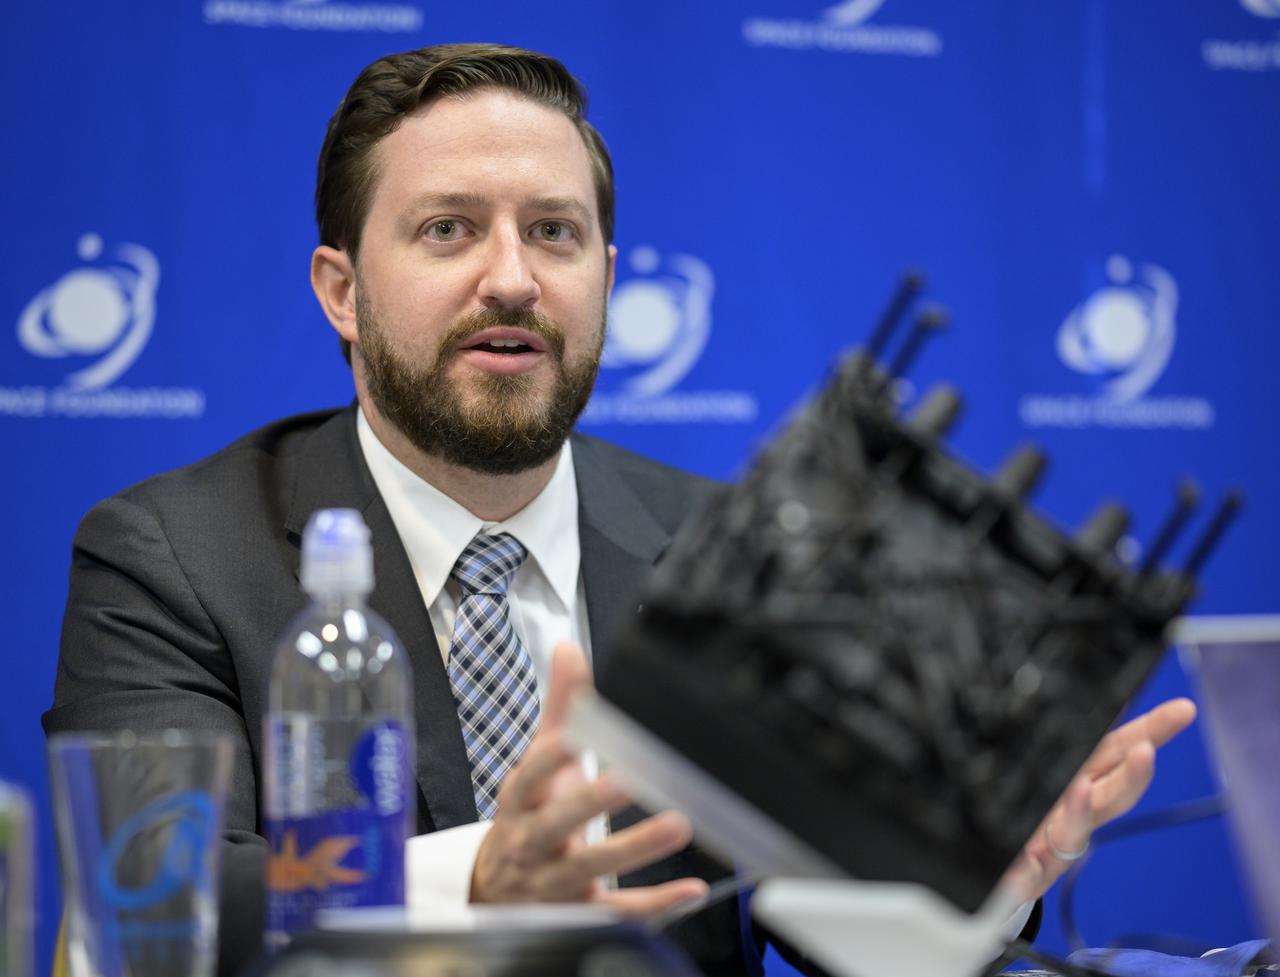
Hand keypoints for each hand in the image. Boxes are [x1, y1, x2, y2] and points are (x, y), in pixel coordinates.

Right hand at [470, 642, 708, 914]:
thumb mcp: (537, 763)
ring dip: (634, 848)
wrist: (495, 891)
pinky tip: (690, 889)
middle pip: (557, 823)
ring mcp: (554, 881)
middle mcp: (533, 841)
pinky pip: (617, 911)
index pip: (530, 775)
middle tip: (627, 780)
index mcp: (523, 798)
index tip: (571, 739)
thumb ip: (561, 707)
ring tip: (677, 825)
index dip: (548, 760)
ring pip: (590, 868)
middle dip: (588, 803)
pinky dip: (655, 904)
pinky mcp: (579, 912)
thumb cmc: (527, 815)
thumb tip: (568, 649)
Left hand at [1003, 697, 1196, 900]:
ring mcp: (1052, 846)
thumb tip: (1103, 696)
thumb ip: (1073, 742)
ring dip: (1079, 810)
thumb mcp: (1048, 768)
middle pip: (1111, 795)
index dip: (1152, 732)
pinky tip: (1029, 858)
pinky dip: (1029, 867)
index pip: (1120, 752)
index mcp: (1082, 783)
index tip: (1183, 710)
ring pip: (1073, 830)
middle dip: (1132, 775)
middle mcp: (1075, 815)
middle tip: (1145, 751)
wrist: (997, 867)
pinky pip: (1026, 872)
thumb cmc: (1029, 811)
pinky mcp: (1024, 874)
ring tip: (1080, 788)